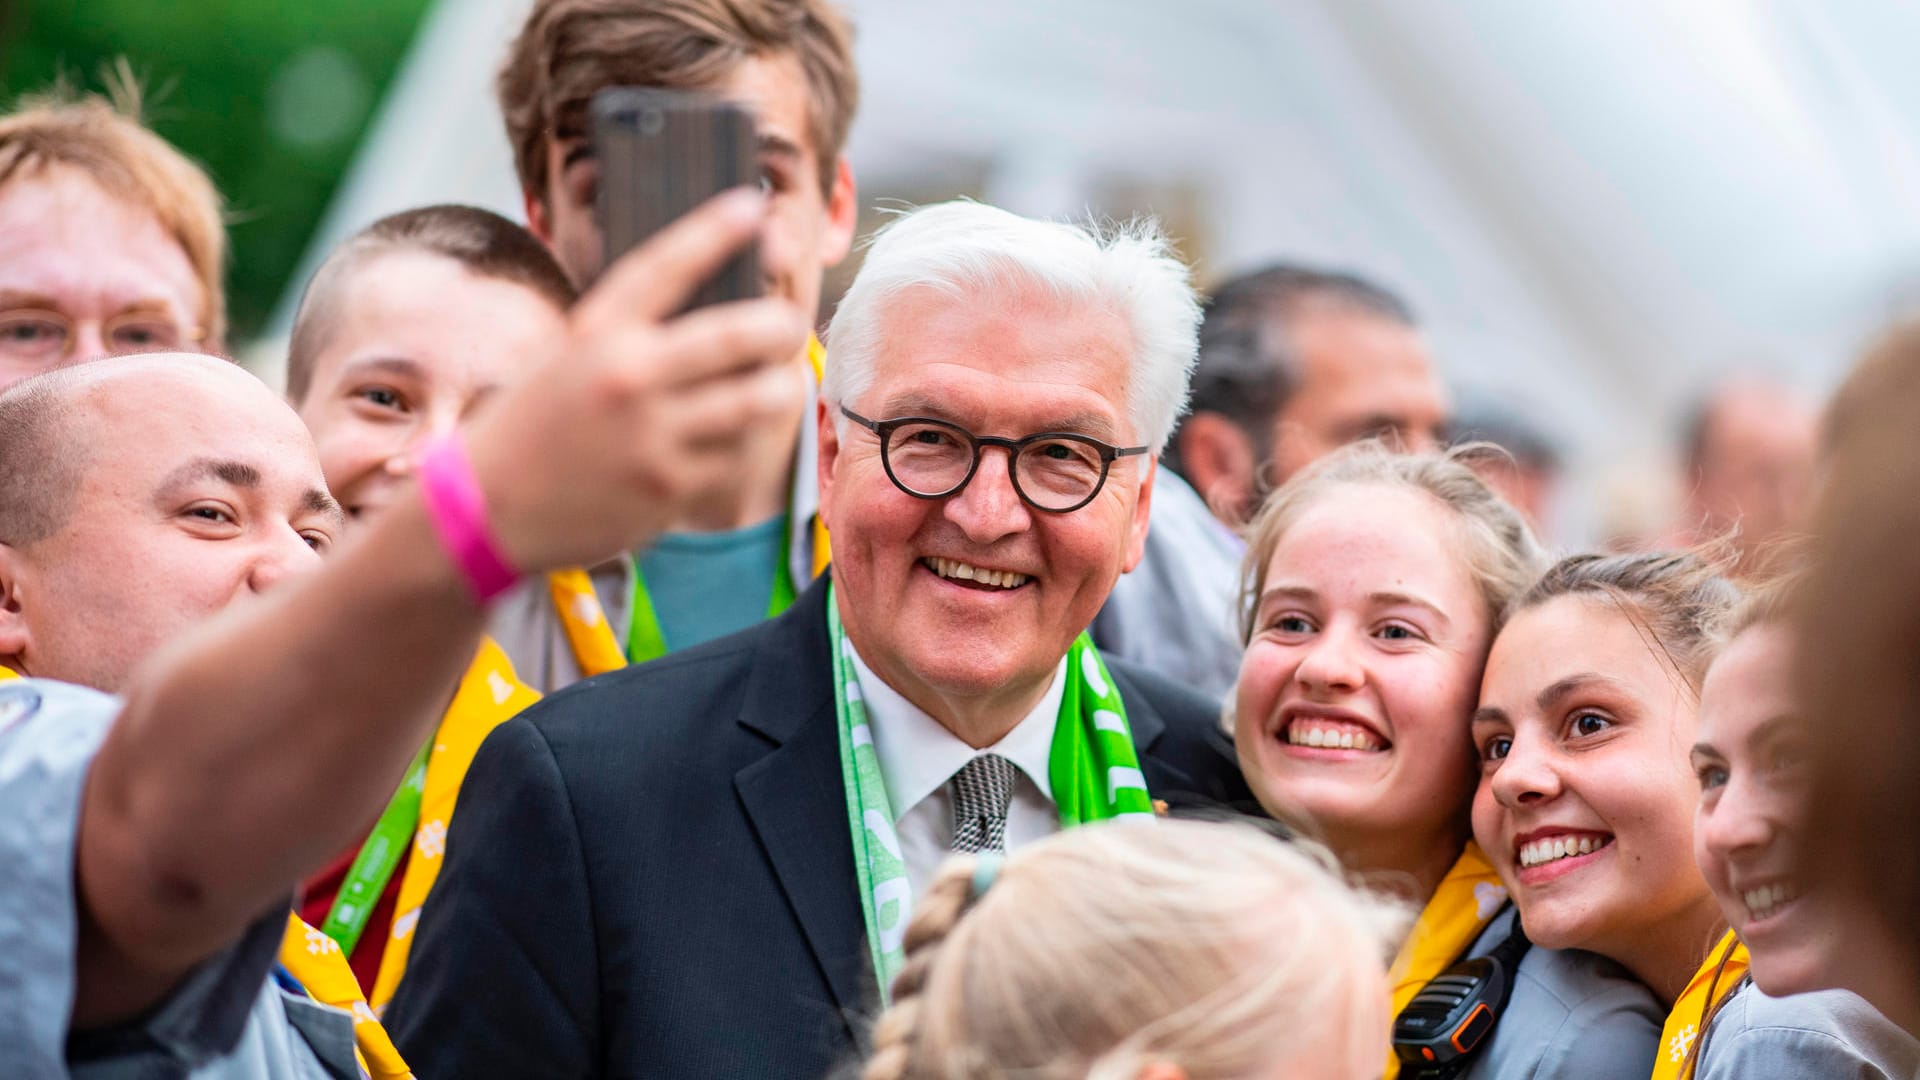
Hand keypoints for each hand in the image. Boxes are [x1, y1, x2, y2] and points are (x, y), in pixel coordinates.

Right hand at [462, 188, 808, 571]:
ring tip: (774, 382)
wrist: (487, 509)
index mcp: (597, 331)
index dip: (716, 230)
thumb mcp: (567, 355)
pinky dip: (739, 443)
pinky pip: (736, 454)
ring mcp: (652, 436)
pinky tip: (725, 438)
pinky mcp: (670, 488)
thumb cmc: (534, 422)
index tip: (752, 206)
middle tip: (788, 324)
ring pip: (757, 400)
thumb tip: (720, 296)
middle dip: (781, 325)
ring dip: (777, 387)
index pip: (667, 265)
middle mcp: (627, 376)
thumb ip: (631, 329)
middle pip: (741, 334)